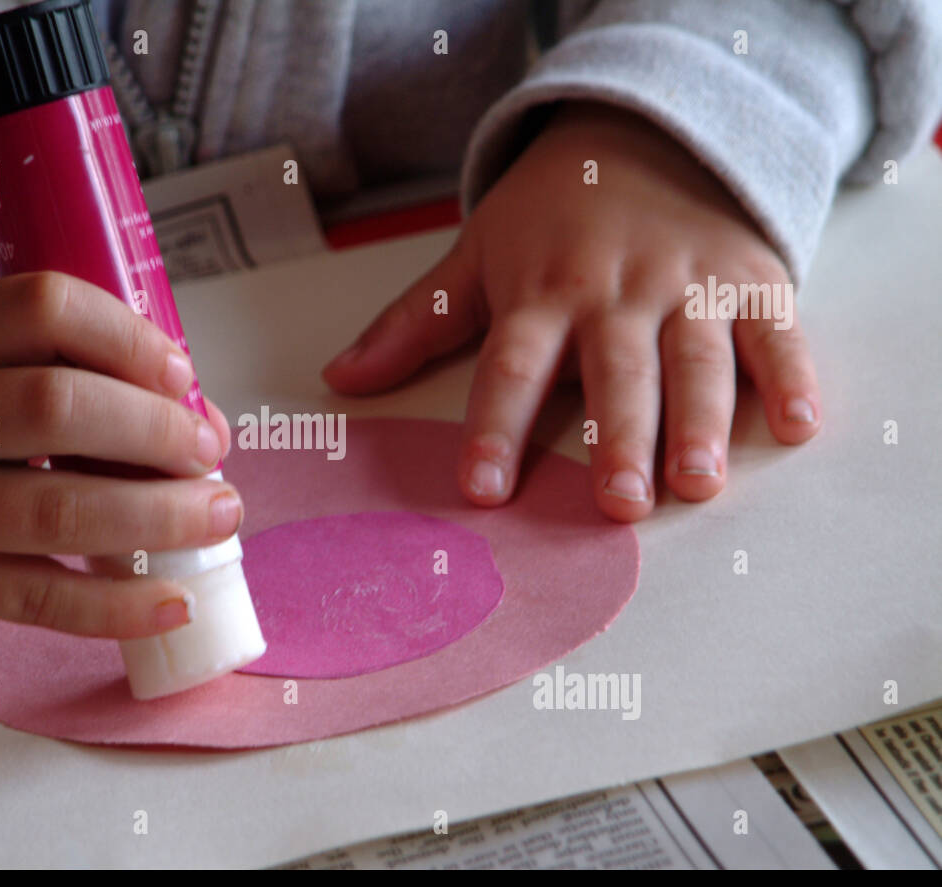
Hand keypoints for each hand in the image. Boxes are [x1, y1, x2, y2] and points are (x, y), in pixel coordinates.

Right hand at [0, 272, 238, 636]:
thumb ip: (69, 372)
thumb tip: (202, 426)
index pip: (44, 308)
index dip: (129, 337)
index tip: (183, 375)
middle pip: (60, 407)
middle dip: (156, 430)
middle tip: (208, 453)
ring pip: (61, 510)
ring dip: (161, 516)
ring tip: (219, 514)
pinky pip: (44, 597)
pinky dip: (120, 605)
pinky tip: (176, 602)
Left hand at [324, 102, 820, 520]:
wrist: (643, 134)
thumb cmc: (549, 215)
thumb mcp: (476, 256)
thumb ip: (414, 324)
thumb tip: (337, 378)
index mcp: (541, 291)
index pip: (511, 366)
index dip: (494, 428)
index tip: (482, 490)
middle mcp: (614, 290)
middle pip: (613, 371)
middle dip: (617, 438)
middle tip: (619, 504)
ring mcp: (688, 284)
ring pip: (696, 357)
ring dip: (700, 422)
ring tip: (697, 483)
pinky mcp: (750, 278)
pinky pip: (775, 328)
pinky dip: (790, 373)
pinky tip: (796, 424)